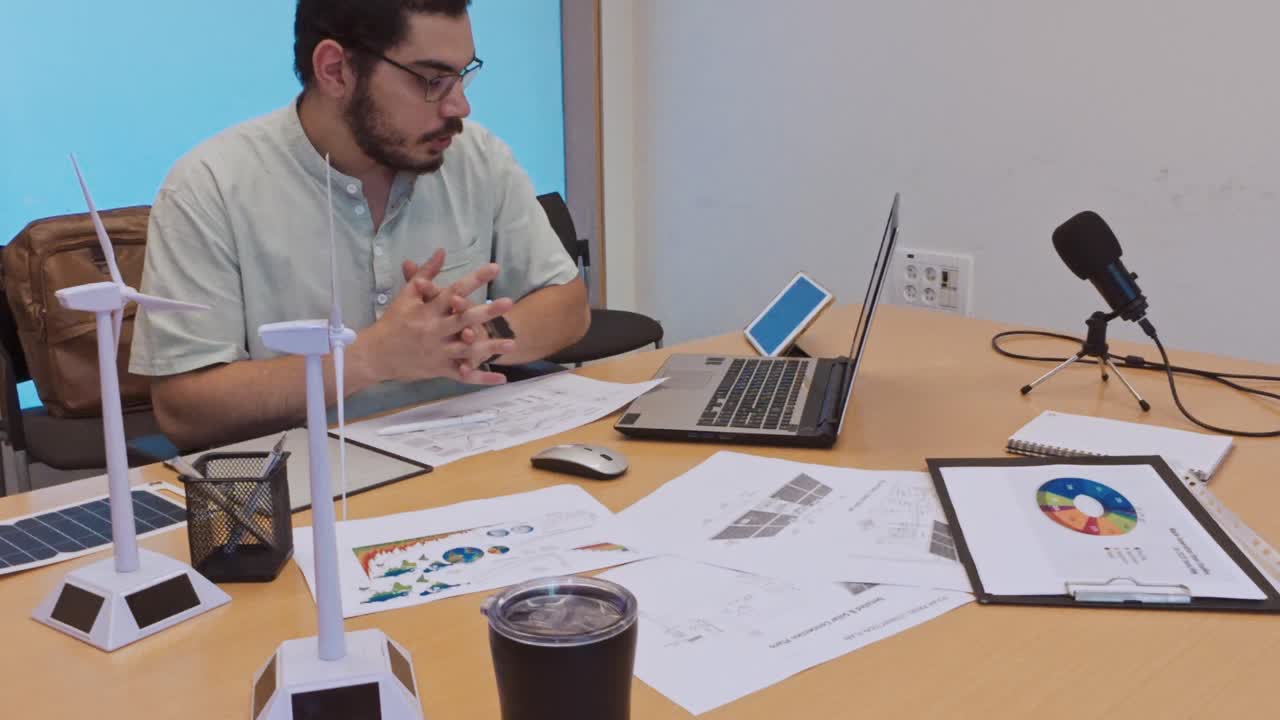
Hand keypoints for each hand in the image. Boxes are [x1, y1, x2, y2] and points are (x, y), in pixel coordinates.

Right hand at [350, 257, 514, 384]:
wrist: (375, 354)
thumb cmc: (394, 321)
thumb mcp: (407, 295)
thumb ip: (425, 273)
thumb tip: (442, 251)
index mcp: (427, 310)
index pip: (453, 290)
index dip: (474, 279)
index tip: (494, 268)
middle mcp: (434, 330)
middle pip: (463, 320)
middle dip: (485, 312)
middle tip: (508, 302)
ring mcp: (438, 351)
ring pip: (467, 349)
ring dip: (489, 347)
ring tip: (512, 343)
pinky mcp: (439, 369)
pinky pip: (463, 375)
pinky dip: (481, 378)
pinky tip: (501, 378)